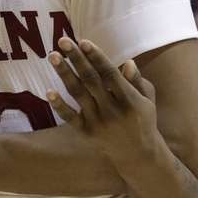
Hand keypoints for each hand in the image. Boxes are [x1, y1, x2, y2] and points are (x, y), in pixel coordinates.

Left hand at [47, 37, 161, 165]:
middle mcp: (113, 110)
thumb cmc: (144, 120)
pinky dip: (59, 106)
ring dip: (65, 73)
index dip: (96, 57)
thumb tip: (127, 62)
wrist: (138, 156)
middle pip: (91, 80)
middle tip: (63, 41)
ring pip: (78, 94)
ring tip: (53, 56)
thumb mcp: (148, 99)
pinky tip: (49, 91)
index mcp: (130, 99)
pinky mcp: (87, 133)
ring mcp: (98, 122)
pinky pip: (70, 118)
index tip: (83, 41)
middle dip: (76, 59)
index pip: (110, 73)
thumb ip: (137, 80)